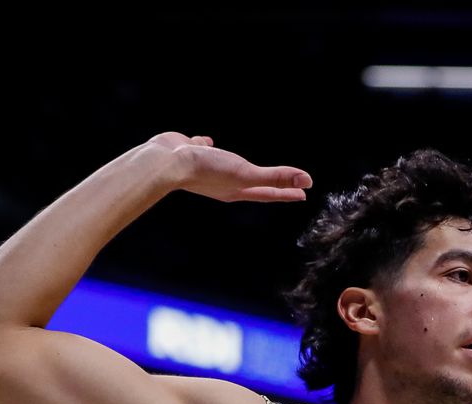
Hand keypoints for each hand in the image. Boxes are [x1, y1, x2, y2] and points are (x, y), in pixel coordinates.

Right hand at [148, 132, 312, 202]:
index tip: (303, 194)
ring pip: (226, 166)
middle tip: (284, 183)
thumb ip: (275, 176)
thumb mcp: (245, 173)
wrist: (165, 162)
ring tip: (244, 163)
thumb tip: (306, 181)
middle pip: (251, 182)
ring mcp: (205, 168)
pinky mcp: (191, 152)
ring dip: (236, 165)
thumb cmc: (205, 170)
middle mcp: (222, 182)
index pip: (268, 192)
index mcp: (236, 190)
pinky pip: (203, 148)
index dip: (287, 193)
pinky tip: (208, 141)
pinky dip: (207, 145)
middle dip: (269, 183)